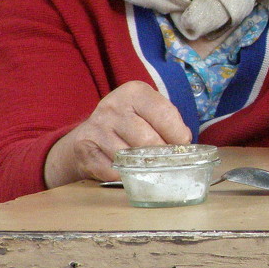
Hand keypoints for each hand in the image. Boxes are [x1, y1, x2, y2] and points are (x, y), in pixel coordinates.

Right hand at [43, 81, 191, 187]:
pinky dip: (122, 175)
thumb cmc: (132, 123)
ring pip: (129, 158)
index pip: (165, 115)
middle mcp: (113, 106)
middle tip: (164, 160)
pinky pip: (112, 171)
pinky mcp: (84, 148)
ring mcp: (97, 127)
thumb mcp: (150, 112)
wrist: (93, 134)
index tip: (181, 146)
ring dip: (142, 167)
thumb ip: (169, 122)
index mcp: (135, 92)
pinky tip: (125, 169)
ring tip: (146, 165)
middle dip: (161, 155)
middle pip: (148, 140)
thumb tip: (184, 142)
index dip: (178, 136)